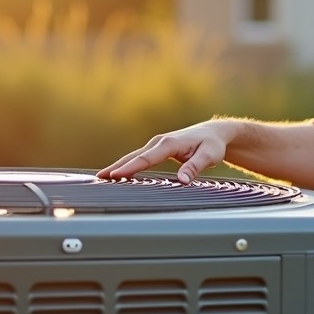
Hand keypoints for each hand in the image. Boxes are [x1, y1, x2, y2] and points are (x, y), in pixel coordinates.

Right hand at [98, 120, 233, 183]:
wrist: (213, 133)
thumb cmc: (212, 145)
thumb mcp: (209, 156)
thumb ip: (195, 167)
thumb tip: (182, 180)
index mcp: (170, 143)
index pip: (147, 158)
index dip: (131, 168)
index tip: (116, 176)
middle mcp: (160, 142)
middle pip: (134, 156)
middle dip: (117, 167)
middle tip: (99, 178)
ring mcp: (156, 145)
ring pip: (133, 156)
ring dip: (118, 166)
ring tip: (101, 177)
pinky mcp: (156, 149)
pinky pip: (138, 158)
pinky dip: (126, 165)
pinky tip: (117, 174)